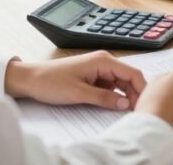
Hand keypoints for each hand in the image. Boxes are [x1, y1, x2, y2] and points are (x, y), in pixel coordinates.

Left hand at [5, 50, 145, 109]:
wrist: (29, 79)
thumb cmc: (51, 82)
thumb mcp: (79, 93)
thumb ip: (104, 98)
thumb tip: (125, 104)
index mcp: (103, 60)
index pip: (133, 73)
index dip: (141, 89)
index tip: (144, 104)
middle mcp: (104, 61)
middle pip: (129, 77)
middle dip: (135, 93)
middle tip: (136, 111)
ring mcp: (98, 68)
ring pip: (120, 82)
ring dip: (125, 94)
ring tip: (127, 110)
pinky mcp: (93, 75)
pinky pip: (110, 84)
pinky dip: (114, 94)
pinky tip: (114, 105)